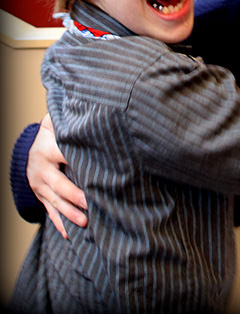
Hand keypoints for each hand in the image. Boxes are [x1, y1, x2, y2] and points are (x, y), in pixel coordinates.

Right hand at [27, 113, 87, 237]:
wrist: (33, 145)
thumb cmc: (56, 133)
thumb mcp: (58, 124)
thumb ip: (73, 122)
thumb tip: (95, 115)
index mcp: (47, 149)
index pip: (64, 156)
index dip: (78, 163)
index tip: (96, 171)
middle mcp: (40, 169)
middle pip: (58, 184)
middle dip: (74, 196)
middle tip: (91, 203)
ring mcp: (38, 185)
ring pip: (54, 201)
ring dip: (69, 213)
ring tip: (84, 222)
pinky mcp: (40, 196)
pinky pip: (49, 212)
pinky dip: (59, 223)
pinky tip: (69, 234)